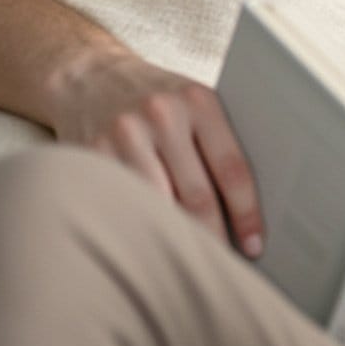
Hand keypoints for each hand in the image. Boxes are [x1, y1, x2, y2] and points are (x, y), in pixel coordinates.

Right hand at [46, 45, 262, 254]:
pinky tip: (153, 245)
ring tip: (192, 263)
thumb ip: (220, 145)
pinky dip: (143, 229)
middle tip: (225, 266)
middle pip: (197, 197)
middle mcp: (162, 114)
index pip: (232, 170)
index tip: (255, 247)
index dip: (247, 215)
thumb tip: (249, 215)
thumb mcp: (194, 106)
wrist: (89, 78)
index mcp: (198, 102)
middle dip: (214, 239)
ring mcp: (124, 134)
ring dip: (178, 241)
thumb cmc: (157, 103)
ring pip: (160, 206)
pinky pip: (126, 204)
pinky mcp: (93, 153)